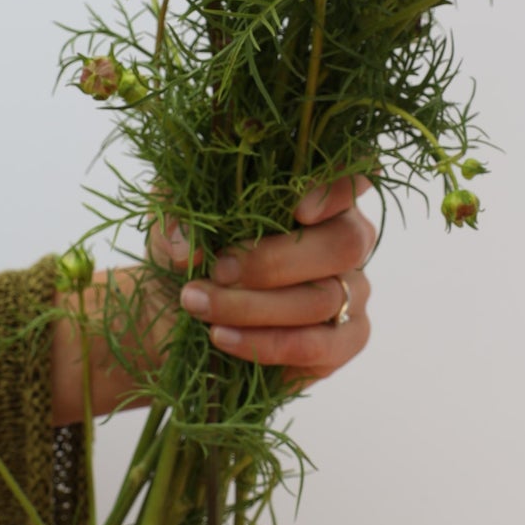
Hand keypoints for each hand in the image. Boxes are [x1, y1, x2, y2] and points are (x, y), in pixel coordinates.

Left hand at [51, 176, 375, 424]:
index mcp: (315, 195)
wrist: (175, 318)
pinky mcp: (343, 342)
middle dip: (275, 261)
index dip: (338, 189)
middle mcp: (345, 238)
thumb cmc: (187, 258)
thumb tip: (189, 248)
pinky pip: (319, 346)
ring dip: (254, 306)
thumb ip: (175, 220)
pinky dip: (266, 343)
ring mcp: (351, 292)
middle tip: (217, 270)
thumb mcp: (170, 227)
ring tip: (199, 305)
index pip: (354, 178)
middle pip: (344, 244)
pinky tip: (222, 337)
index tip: (299, 209)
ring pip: (324, 298)